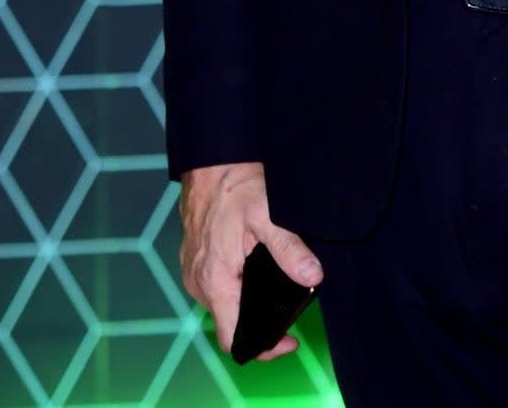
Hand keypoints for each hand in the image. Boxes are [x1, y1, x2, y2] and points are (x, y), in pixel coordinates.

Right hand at [179, 161, 321, 361]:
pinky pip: (216, 287)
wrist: (210, 159)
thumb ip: (289, 249)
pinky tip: (255, 271)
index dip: (262, 347)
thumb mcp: (267, 215)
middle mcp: (200, 283)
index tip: (289, 340)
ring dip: (247, 304)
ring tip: (277, 290)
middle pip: (231, 323)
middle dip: (260, 324)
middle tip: (291, 312)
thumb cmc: (235, 185)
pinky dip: (236, 287)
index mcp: (215, 281)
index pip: (234, 339)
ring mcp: (194, 272)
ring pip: (224, 305)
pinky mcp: (195, 260)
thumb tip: (313, 276)